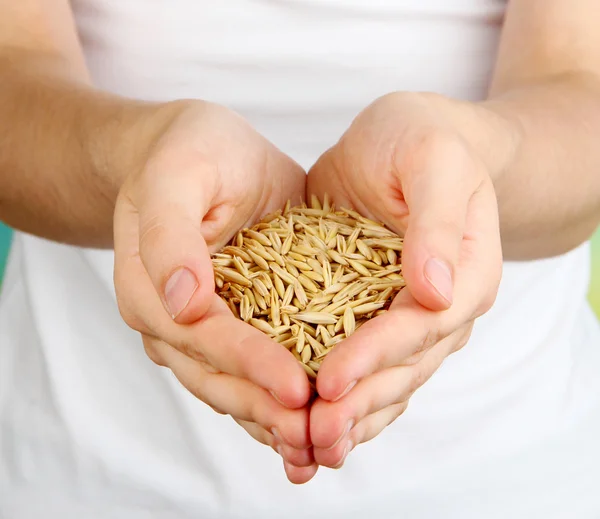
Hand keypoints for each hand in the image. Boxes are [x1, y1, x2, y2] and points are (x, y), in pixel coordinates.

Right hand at [113, 101, 316, 482]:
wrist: (196, 150)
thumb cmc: (187, 151)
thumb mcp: (178, 174)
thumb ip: (170, 235)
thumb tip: (182, 304)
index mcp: (151, 287)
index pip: (204, 338)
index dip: (250, 365)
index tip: (298, 389)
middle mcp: (171, 319)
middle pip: (218, 377)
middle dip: (266, 408)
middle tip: (318, 435)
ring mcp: (199, 327)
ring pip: (234, 386)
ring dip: (274, 420)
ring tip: (321, 445)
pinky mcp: (232, 321)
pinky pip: (252, 370)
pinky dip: (277, 400)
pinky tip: (312, 424)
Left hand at [306, 92, 502, 467]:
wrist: (410, 139)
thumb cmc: (424, 138)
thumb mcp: (433, 159)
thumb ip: (437, 221)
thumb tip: (436, 291)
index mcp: (466, 273)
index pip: (421, 326)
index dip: (376, 355)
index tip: (329, 381)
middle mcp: (443, 306)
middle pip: (405, 367)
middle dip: (359, 403)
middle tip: (314, 435)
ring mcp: (410, 315)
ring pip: (387, 379)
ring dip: (351, 416)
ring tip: (309, 447)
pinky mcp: (375, 312)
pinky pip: (365, 364)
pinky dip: (343, 396)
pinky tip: (310, 424)